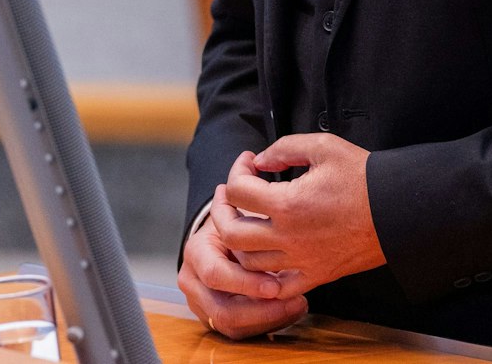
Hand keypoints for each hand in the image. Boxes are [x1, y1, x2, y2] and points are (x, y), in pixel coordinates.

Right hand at [177, 183, 308, 338]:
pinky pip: (241, 331)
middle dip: (261, 310)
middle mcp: (193, 280)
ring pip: (232, 325)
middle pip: (223, 311)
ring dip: (268, 319)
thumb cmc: (234, 211)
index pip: (215, 273)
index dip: (246, 282)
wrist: (223, 228)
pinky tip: (292, 307)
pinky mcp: (218, 314)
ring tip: (298, 304)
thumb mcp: (236, 194)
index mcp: (196, 251)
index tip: (277, 283)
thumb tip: (256, 161)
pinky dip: (267, 323)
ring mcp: (203, 301)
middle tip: (293, 301)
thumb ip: (243, 181)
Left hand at [215, 135, 385, 291]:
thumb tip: (261, 161)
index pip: (238, 191)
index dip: (236, 170)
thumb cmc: (364, 177)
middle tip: (229, 194)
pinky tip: (266, 254)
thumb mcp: (324, 147)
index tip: (249, 162)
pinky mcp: (316, 275)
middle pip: (231, 233)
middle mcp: (289, 237)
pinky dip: (264, 274)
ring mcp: (301, 261)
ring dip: (239, 240)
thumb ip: (285, 148)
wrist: (399, 211)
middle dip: (222, 210)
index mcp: (287, 204)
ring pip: (248, 262)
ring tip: (246, 220)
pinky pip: (277, 285)